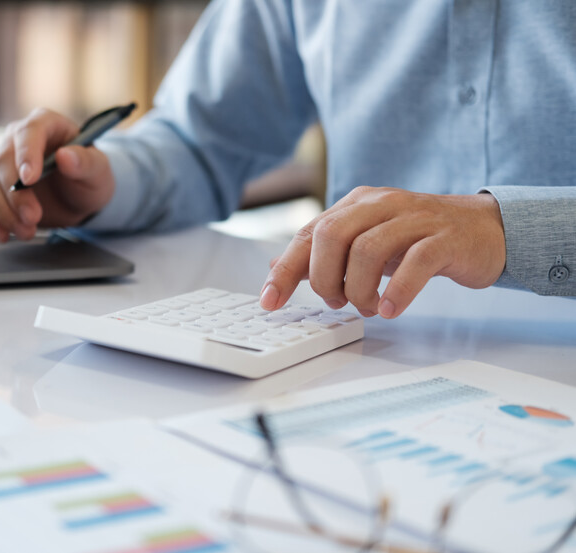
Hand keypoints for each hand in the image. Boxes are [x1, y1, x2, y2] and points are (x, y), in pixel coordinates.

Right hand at [0, 108, 115, 241]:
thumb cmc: (88, 177)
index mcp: (44, 124)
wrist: (78, 198)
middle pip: (2, 162)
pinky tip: (3, 235)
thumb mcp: (98, 170)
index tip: (29, 180)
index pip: (28, 133)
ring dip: (2, 211)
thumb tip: (66, 156)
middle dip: (16, 195)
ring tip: (26, 231)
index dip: (26, 155)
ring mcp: (0, 163)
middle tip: (33, 218)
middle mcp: (16, 140)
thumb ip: (86, 162)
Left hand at [259, 187, 505, 318]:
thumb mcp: (366, 241)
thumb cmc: (418, 239)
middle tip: (337, 301)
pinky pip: (415, 263)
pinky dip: (397, 292)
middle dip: (325, 278)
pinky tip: (390, 310)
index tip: (269, 300)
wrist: (485, 229)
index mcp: (357, 204)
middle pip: (332, 235)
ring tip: (367, 307)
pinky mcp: (445, 238)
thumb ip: (323, 254)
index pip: (309, 232)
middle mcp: (382, 204)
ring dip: (358, 290)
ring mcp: (415, 218)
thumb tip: (276, 269)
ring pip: (368, 250)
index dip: (285, 269)